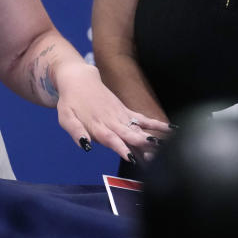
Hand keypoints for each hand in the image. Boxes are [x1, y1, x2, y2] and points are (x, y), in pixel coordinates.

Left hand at [54, 62, 171, 163]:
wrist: (78, 79)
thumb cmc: (70, 101)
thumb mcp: (65, 117)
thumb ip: (76, 132)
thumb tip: (85, 146)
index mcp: (98, 126)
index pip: (112, 139)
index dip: (121, 148)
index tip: (132, 157)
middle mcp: (113, 122)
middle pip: (130, 136)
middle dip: (143, 147)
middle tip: (157, 157)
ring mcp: (121, 116)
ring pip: (140, 128)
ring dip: (154, 137)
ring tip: (169, 144)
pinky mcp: (126, 111)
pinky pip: (143, 119)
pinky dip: (156, 124)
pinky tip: (171, 130)